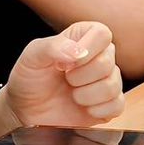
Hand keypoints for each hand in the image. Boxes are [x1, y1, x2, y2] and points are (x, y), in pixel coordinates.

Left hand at [1, 23, 123, 127]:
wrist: (26, 110)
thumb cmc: (30, 79)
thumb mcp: (32, 56)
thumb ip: (52, 47)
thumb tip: (78, 52)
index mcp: (84, 37)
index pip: (102, 34)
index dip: (86, 49)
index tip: (65, 63)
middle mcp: (100, 56)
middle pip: (107, 62)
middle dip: (80, 77)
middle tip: (65, 80)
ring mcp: (107, 81)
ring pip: (112, 86)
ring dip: (85, 95)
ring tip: (72, 95)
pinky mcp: (110, 104)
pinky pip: (117, 106)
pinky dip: (96, 110)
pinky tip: (83, 108)